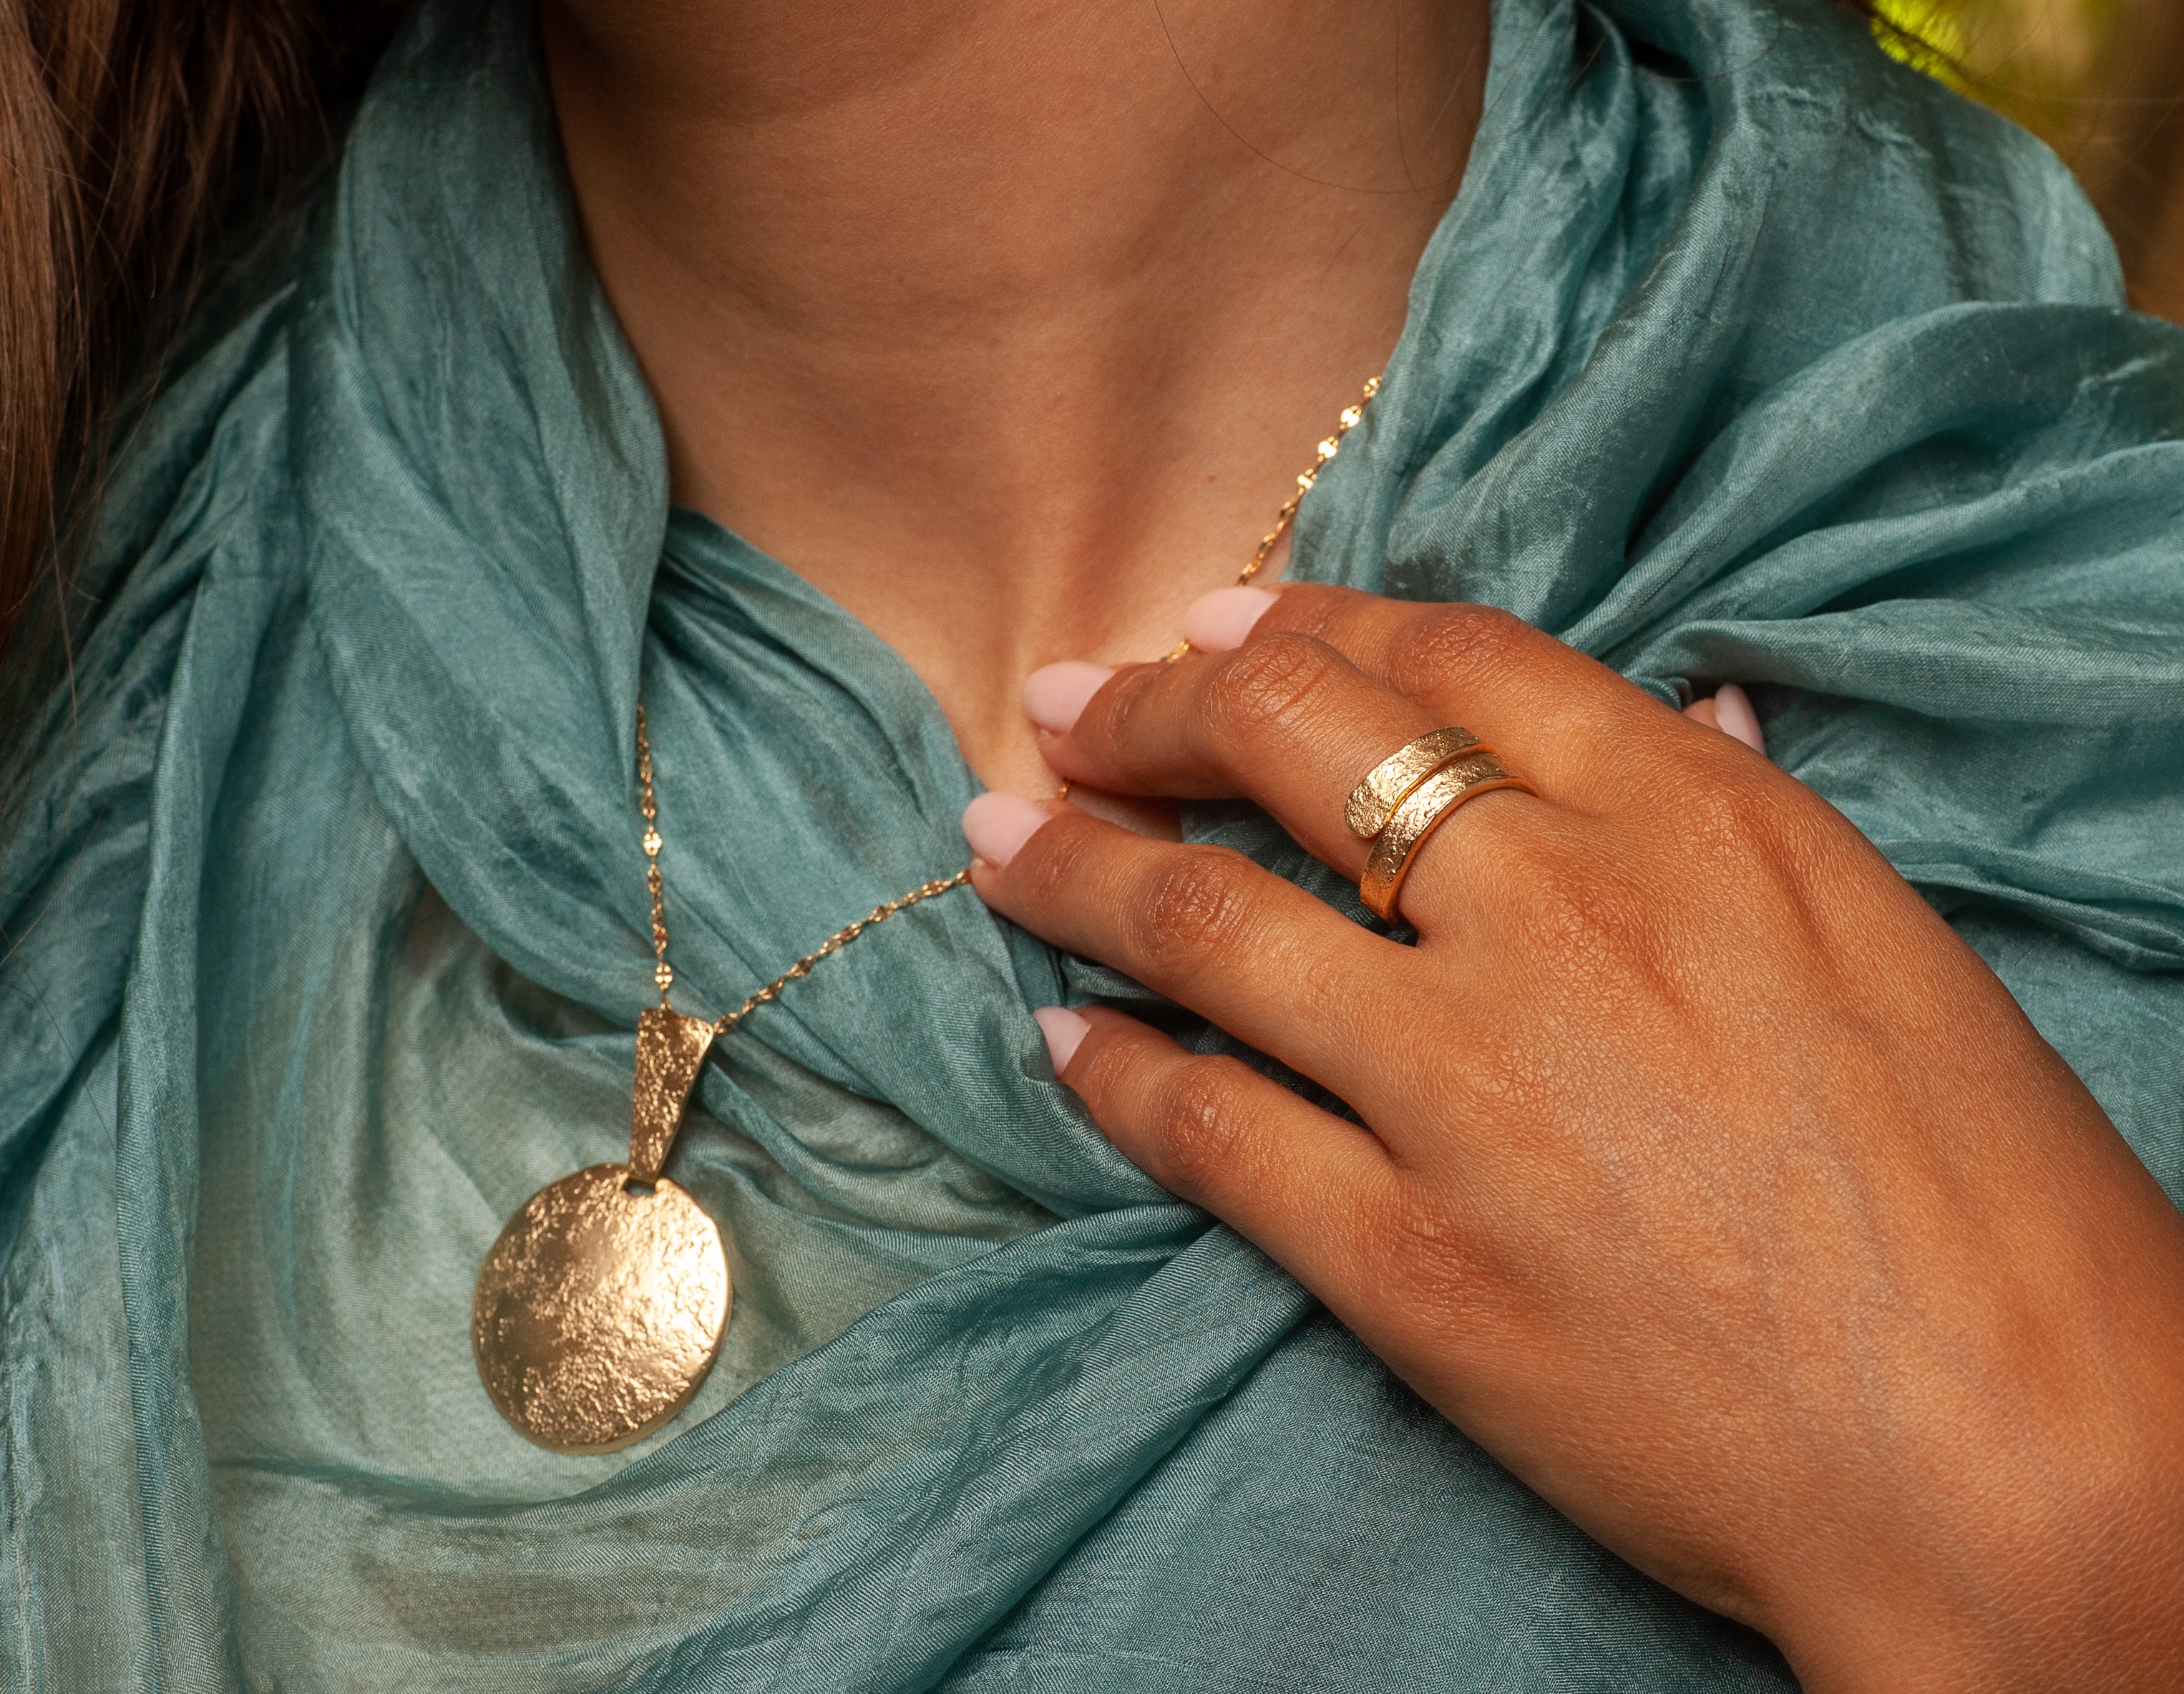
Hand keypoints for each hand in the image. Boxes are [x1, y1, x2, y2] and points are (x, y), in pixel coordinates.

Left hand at [961, 584, 2183, 1692]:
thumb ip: (1738, 827)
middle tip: (1069, 708)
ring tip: (999, 839)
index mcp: (1691, 821)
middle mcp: (1558, 913)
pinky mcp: (1406, 1255)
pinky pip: (1210, 1131)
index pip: (1446, 660)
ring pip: (1209, 924)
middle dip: (1153, 711)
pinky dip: (1117, 1074)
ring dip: (1077, 868)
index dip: (1305, 627)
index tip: (1217, 626)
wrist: (2025, 1462)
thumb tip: (1667, 728)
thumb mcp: (1884, 948)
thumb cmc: (1996, 1209)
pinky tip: (1062, 1041)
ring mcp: (1466, 1083)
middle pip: (1291, 746)